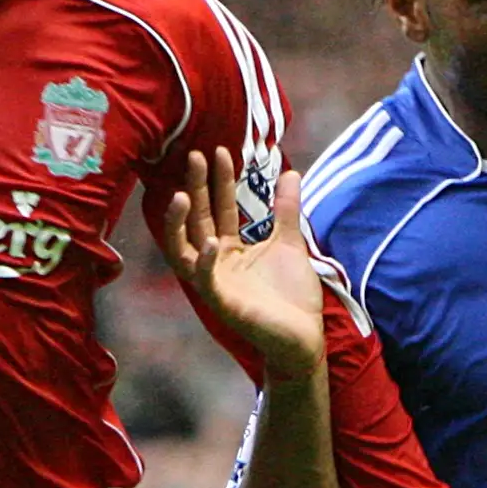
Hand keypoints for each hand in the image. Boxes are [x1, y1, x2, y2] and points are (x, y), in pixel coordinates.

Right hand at [162, 148, 325, 383]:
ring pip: (185, 251)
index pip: (219, 207)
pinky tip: (213, 242)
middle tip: (195, 156)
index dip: (219, 180)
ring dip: (182, 224)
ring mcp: (215, 284)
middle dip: (195, 188)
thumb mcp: (289, 243)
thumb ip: (285, 210)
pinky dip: (207, 263)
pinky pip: (206, 282)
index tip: (221, 151)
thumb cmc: (292, 295)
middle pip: (198, 220)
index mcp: (229, 249)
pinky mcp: (222, 304)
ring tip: (183, 196)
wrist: (304, 337)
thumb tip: (291, 172)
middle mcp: (215, 263)